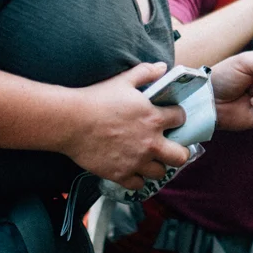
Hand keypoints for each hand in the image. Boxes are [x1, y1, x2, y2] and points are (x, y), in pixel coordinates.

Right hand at [61, 62, 192, 189]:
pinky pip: (138, 185)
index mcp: (154, 118)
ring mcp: (137, 161)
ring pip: (160, 172)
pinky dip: (137, 179)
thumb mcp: (123, 80)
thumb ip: (146, 73)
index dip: (178, 117)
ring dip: (158, 165)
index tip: (171, 117)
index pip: (181, 119)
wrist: (71, 122)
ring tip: (150, 159)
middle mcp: (150, 143)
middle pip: (181, 156)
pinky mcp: (121, 174)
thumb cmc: (97, 99)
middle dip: (180, 151)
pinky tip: (132, 170)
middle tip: (171, 147)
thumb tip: (163, 67)